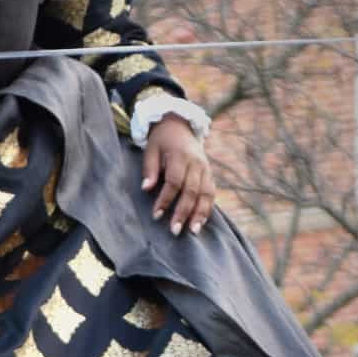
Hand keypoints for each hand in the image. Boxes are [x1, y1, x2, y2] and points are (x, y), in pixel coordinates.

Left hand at [141, 116, 216, 235]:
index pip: (174, 181)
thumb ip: (150, 169)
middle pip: (191, 191)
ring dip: (199, 214)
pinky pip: (211, 193)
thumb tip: (146, 188)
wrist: (180, 125)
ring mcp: (206, 168)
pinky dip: (207, 208)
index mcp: (180, 156)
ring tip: (192, 231)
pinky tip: (200, 222)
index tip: (156, 215)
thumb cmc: (161, 140)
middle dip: (183, 212)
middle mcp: (196, 163)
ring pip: (206, 194)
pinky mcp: (210, 174)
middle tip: (174, 231)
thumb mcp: (151, 149)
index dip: (165, 199)